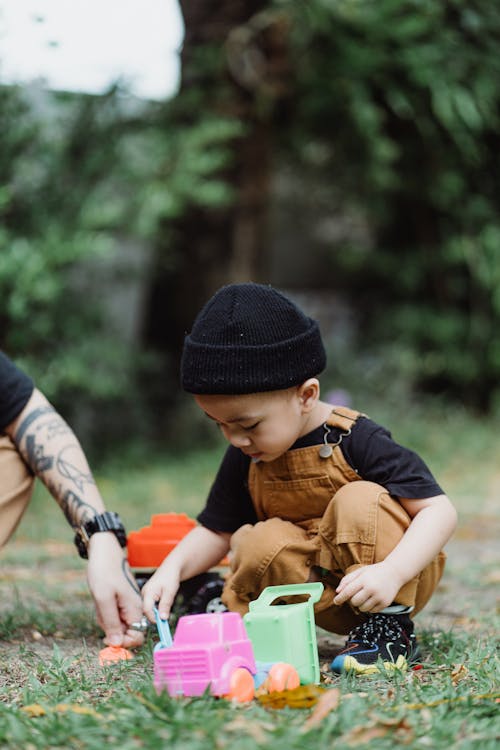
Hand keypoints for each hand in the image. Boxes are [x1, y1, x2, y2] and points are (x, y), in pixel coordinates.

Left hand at [86, 533, 143, 647]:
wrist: (103, 550)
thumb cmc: (104, 571)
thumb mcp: (104, 598)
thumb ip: (111, 622)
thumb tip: (116, 644)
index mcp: (135, 608)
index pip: (137, 637)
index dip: (123, 642)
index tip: (107, 638)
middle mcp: (135, 607)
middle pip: (125, 631)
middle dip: (110, 628)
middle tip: (101, 613)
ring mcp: (128, 603)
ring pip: (116, 623)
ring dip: (105, 618)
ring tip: (99, 602)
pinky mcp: (121, 599)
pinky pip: (112, 613)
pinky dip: (104, 611)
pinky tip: (100, 599)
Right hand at [142, 563, 180, 621]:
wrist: (171, 568)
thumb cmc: (170, 576)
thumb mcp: (170, 592)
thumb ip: (165, 605)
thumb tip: (163, 619)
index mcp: (147, 592)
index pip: (146, 610)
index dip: (154, 619)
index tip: (163, 624)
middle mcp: (143, 594)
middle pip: (146, 611)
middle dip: (155, 617)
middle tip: (165, 620)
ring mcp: (145, 595)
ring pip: (149, 609)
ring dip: (156, 613)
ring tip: (165, 610)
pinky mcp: (148, 596)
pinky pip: (150, 606)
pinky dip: (157, 609)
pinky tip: (162, 606)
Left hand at [333, 561, 402, 612]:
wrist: (394, 572)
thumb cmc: (374, 571)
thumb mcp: (360, 571)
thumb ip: (347, 580)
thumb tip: (337, 592)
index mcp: (364, 579)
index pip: (348, 592)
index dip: (340, 598)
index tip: (335, 601)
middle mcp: (372, 589)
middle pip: (354, 602)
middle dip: (352, 600)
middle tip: (355, 594)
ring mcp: (379, 597)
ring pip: (362, 608)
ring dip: (360, 604)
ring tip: (364, 596)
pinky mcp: (385, 604)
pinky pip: (371, 611)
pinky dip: (369, 607)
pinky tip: (372, 599)